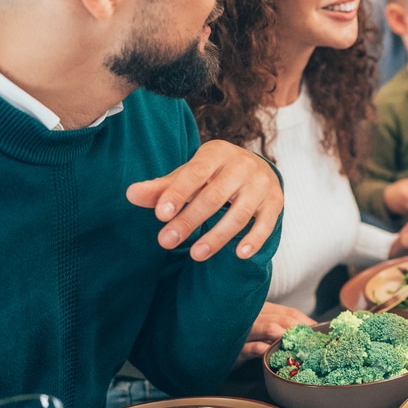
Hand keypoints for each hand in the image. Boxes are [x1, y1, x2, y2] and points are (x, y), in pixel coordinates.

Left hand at [125, 140, 282, 260]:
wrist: (257, 168)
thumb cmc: (213, 175)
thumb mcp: (189, 175)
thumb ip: (162, 188)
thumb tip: (131, 194)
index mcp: (217, 153)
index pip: (195, 173)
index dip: (178, 193)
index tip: (160, 215)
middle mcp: (243, 165)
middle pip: (214, 196)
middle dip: (190, 220)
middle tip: (166, 241)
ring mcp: (261, 184)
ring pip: (239, 213)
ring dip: (217, 236)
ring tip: (195, 254)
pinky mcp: (275, 202)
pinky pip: (266, 223)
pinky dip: (254, 238)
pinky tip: (240, 253)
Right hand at [240, 302, 314, 363]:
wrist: (210, 345)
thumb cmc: (241, 338)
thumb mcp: (261, 329)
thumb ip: (281, 327)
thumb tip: (309, 332)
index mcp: (263, 309)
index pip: (290, 313)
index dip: (307, 322)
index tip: (321, 333)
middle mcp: (255, 317)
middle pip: (284, 320)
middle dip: (302, 331)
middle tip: (315, 343)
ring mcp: (244, 331)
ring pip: (270, 328)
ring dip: (288, 337)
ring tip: (300, 347)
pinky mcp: (234, 348)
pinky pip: (252, 346)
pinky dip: (265, 349)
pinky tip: (274, 352)